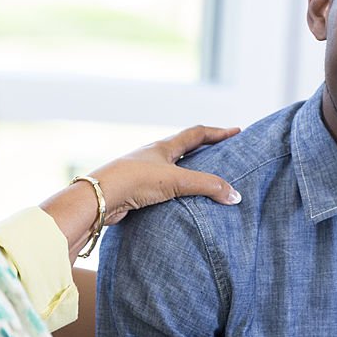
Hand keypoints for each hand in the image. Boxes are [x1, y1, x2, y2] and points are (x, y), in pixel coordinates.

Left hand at [92, 125, 241, 223]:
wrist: (101, 197)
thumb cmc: (135, 180)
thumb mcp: (176, 180)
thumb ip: (207, 186)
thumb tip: (235, 195)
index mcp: (164, 147)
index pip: (197, 134)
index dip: (218, 133)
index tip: (236, 132)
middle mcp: (154, 157)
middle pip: (185, 150)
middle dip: (205, 151)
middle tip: (224, 155)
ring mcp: (145, 174)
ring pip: (174, 170)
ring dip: (191, 173)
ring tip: (207, 182)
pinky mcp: (137, 192)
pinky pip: (164, 190)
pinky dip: (178, 193)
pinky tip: (184, 204)